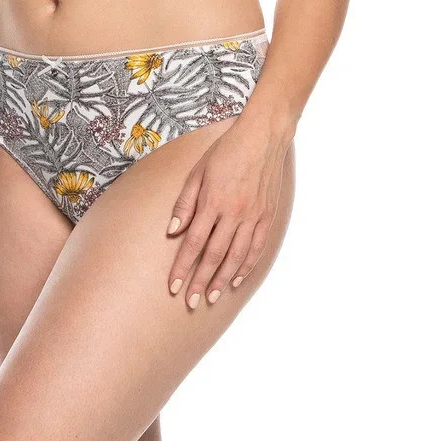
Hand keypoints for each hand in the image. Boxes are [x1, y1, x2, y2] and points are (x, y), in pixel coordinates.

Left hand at [165, 116, 290, 307]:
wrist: (263, 137)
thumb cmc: (226, 151)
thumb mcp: (198, 171)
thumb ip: (185, 203)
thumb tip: (172, 232)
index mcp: (212, 201)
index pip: (193, 242)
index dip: (182, 267)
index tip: (173, 286)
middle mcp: (233, 213)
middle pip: (213, 255)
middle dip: (200, 281)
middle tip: (189, 302)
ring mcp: (253, 216)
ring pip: (236, 257)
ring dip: (222, 280)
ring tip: (211, 297)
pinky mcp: (267, 216)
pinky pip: (256, 248)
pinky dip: (246, 266)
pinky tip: (237, 280)